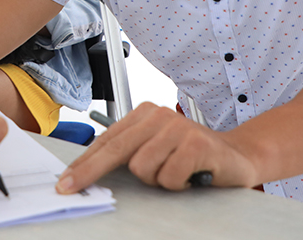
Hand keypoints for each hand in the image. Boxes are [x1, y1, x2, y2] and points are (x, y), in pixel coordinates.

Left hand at [56, 102, 258, 193]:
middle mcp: (158, 115)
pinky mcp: (196, 143)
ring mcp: (178, 127)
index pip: (106, 141)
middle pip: (115, 150)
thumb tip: (89, 169)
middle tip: (71, 188)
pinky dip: (177, 183)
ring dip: (157, 180)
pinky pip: (168, 176)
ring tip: (175, 173)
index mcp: (144, 114)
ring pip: (142, 168)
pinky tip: (190, 175)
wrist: (237, 156)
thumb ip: (128, 154)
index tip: (66, 181)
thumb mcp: (155, 149)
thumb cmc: (192, 155)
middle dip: (90, 172)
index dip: (84, 163)